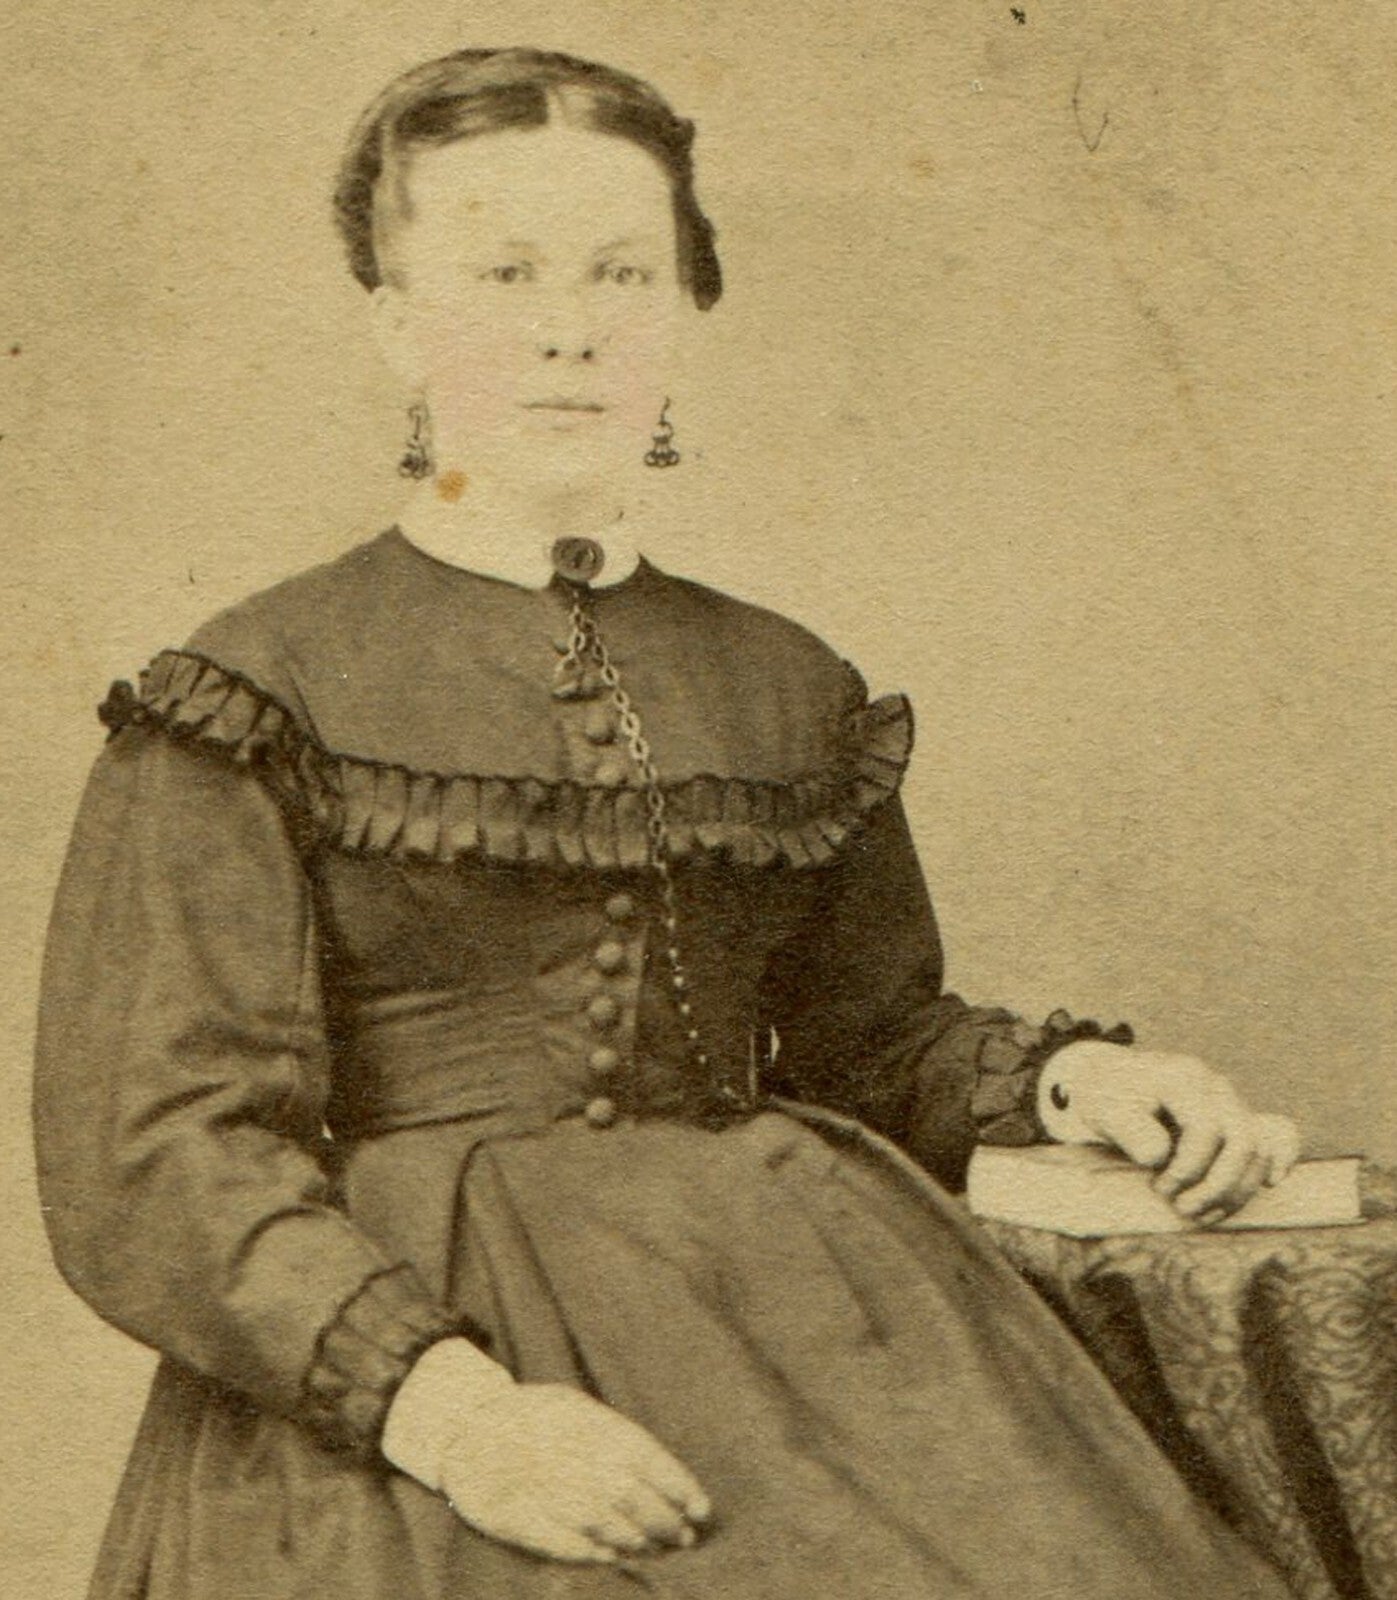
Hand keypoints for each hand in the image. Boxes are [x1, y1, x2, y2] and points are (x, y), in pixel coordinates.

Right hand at [436, 1382, 710, 1563]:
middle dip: (663, 1520)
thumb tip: (662, 1475)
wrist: (466, 1426)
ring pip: (600, 1521)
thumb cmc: (532, 1417)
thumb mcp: (575, 1408)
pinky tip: (611, 1556)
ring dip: (635, 1539)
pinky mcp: (515, 1516)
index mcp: (585, 1421)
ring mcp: (539, 1485)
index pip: (645, 1456)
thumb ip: (612, 1436)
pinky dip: (591, 1552)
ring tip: (654, 1548)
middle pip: (628, 1494)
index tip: (701, 1509)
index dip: (678, 1486)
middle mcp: (566, 1452)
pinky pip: (561, 1541)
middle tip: (681, 1538)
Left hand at [1039, 1041, 1300, 1223]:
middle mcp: (1213, 1085)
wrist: (1110, 1082)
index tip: (1160, 1187)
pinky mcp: (1237, 1118)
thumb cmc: (1107, 1097)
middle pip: (1241, 1141)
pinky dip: (1281, 1157)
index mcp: (1181, 1078)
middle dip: (1217, 1185)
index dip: (1188, 1168)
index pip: (1205, 1129)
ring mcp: (1230, 1100)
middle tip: (1182, 1208)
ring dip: (1236, 1190)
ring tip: (1201, 1213)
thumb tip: (1160, 1157)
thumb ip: (1127, 1130)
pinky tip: (1271, 1182)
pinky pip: (1277, 1132)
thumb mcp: (1104, 1110)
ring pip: (1258, 1148)